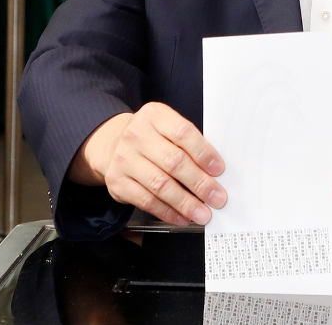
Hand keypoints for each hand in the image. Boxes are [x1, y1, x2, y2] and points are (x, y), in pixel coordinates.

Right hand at [70, 102, 225, 225]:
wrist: (113, 145)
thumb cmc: (150, 138)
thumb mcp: (167, 128)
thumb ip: (189, 144)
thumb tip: (214, 172)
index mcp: (154, 115)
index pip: (183, 133)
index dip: (203, 153)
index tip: (218, 170)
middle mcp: (136, 135)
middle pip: (173, 162)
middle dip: (199, 183)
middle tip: (216, 198)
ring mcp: (124, 158)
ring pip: (160, 185)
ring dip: (185, 203)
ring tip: (202, 213)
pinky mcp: (117, 182)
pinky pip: (146, 201)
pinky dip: (167, 212)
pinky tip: (182, 217)